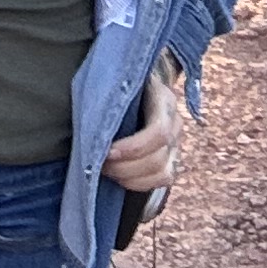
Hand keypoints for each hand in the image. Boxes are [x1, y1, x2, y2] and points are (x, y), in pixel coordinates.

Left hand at [103, 56, 190, 193]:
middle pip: (158, 158)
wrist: (138, 87)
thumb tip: (90, 122)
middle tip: (99, 165)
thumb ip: (107, 98)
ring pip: (162, 173)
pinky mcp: (172, 160)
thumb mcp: (115, 83)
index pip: (159, 131)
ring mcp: (177, 143)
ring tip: (106, 170)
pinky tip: (119, 177)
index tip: (107, 152)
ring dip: (130, 178)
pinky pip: (163, 180)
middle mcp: (175, 123)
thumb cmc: (121, 85)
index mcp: (163, 99)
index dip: (133, 148)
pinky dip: (139, 184)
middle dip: (125, 167)